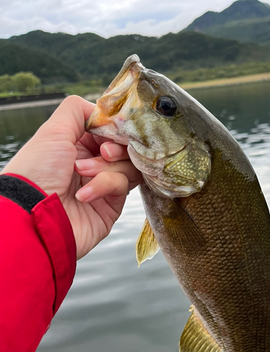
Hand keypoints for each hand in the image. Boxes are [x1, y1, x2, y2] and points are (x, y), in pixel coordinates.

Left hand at [1, 95, 141, 258]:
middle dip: (115, 147)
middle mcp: (92, 164)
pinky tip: (83, 194)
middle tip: (104, 152)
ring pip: (128, 166)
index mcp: (77, 145)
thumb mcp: (54, 130)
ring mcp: (103, 186)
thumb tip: (104, 110)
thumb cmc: (37, 171)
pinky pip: (122, 186)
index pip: (110, 131)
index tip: (113, 130)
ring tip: (82, 174)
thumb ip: (78, 110)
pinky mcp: (112, 206)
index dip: (115, 129)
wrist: (33, 216)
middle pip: (124, 148)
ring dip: (106, 167)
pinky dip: (103, 186)